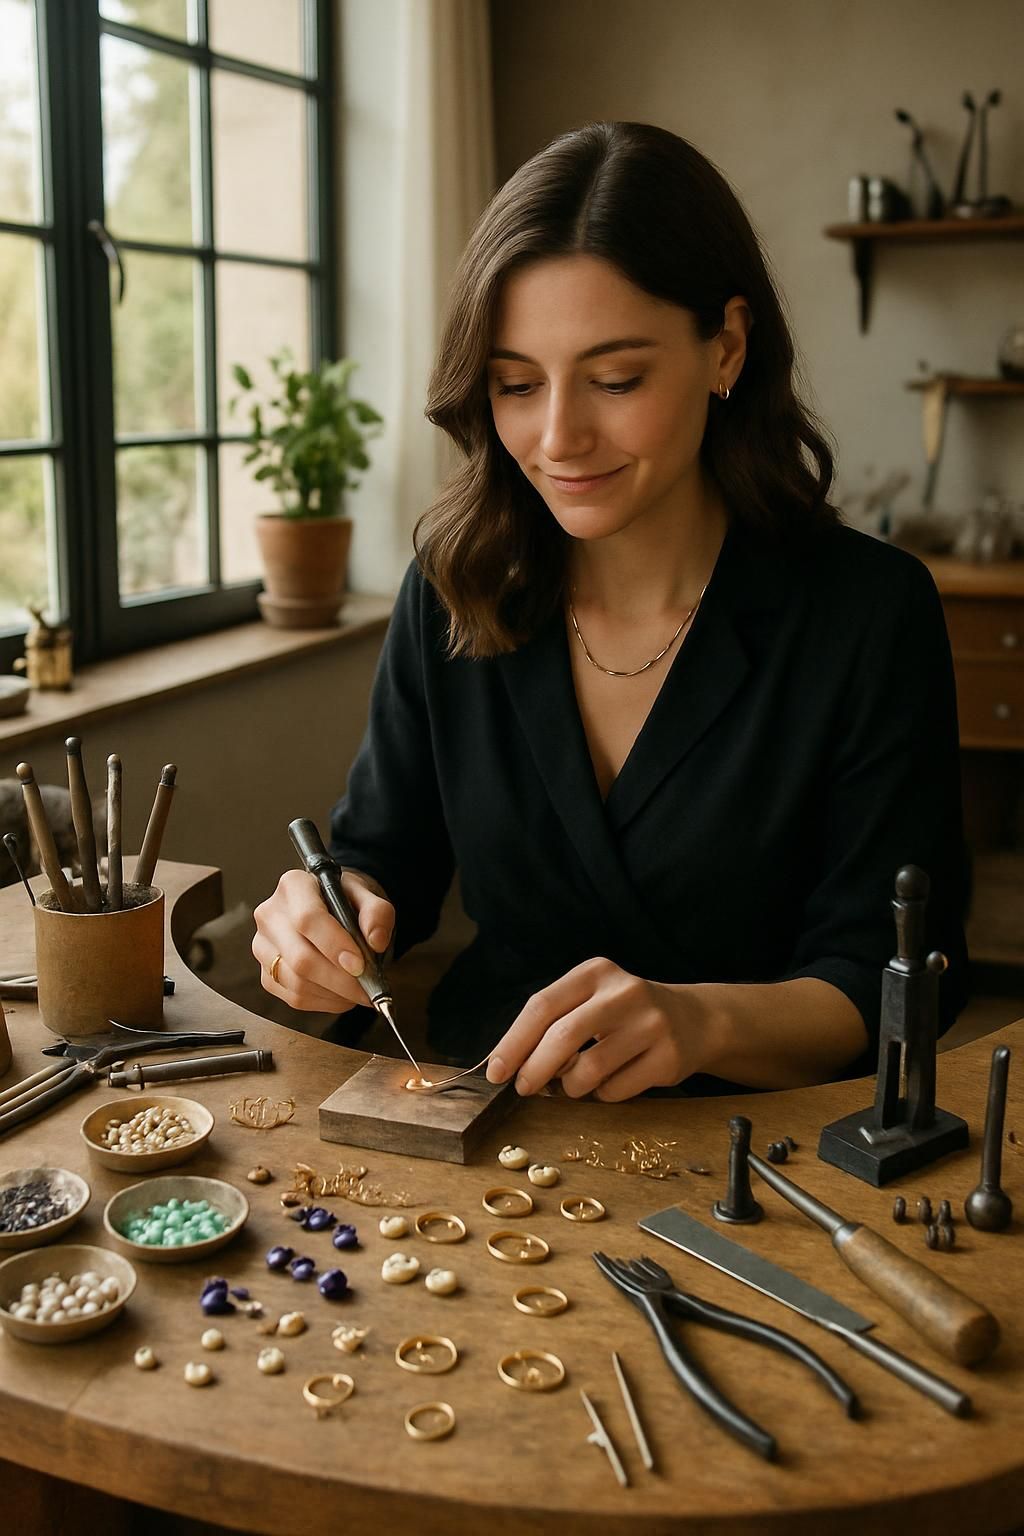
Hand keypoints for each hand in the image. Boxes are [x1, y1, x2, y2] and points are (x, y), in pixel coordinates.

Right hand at [253, 868, 394, 1012]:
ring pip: (298, 983)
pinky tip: (342, 994)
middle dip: (340, 980)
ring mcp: (264, 947)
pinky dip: (325, 1001)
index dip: (335, 945)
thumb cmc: (347, 903)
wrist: (332, 911)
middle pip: (301, 958)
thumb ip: (377, 913)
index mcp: (294, 886)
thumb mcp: (368, 896)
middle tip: (368, 988)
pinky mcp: (267, 974)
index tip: (360, 965)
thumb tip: (376, 941)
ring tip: (359, 990)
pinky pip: (295, 998)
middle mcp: (270, 915)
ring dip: (335, 994)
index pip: (308, 919)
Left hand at [485, 957, 704, 1101]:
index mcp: (595, 972)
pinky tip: (612, 1081)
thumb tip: (509, 1065)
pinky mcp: (668, 1057)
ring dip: (572, 1087)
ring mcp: (651, 1024)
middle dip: (535, 1069)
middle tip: (523, 1088)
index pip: (542, 1006)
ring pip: (589, 1069)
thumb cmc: (623, 1014)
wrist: (694, 1020)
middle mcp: (624, 992)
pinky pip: (616, 1090)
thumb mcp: (591, 1000)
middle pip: (563, 1036)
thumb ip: (554, 1023)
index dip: (513, 1042)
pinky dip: (603, 1095)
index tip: (496, 1070)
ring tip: (576, 1083)